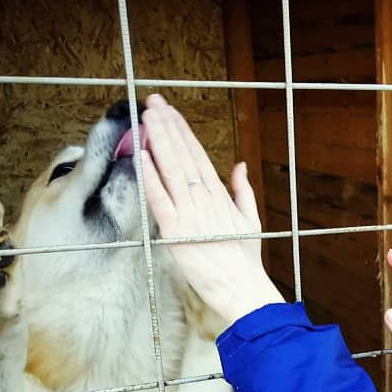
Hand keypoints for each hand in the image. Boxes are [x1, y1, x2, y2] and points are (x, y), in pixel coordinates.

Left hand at [140, 94, 283, 325]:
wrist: (244, 289)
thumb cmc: (246, 261)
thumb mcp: (250, 220)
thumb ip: (243, 190)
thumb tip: (239, 165)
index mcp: (220, 196)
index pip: (198, 156)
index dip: (183, 132)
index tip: (171, 112)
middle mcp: (204, 199)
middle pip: (183, 155)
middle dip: (168, 127)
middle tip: (153, 102)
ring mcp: (189, 213)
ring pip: (171, 169)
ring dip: (158, 141)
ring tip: (147, 117)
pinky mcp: (176, 232)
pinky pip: (159, 199)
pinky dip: (150, 177)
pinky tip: (141, 156)